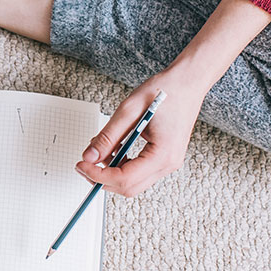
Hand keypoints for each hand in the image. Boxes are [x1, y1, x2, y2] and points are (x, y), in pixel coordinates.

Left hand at [75, 68, 206, 196]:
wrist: (188, 82)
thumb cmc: (165, 91)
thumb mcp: (129, 110)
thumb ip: (107, 136)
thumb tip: (89, 156)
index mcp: (163, 154)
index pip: (125, 178)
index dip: (98, 175)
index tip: (81, 165)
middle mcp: (169, 164)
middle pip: (129, 187)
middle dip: (102, 178)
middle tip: (83, 163)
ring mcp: (168, 163)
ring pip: (133, 183)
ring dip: (111, 172)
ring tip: (98, 151)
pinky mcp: (164, 158)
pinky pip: (139, 172)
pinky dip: (121, 166)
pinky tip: (113, 150)